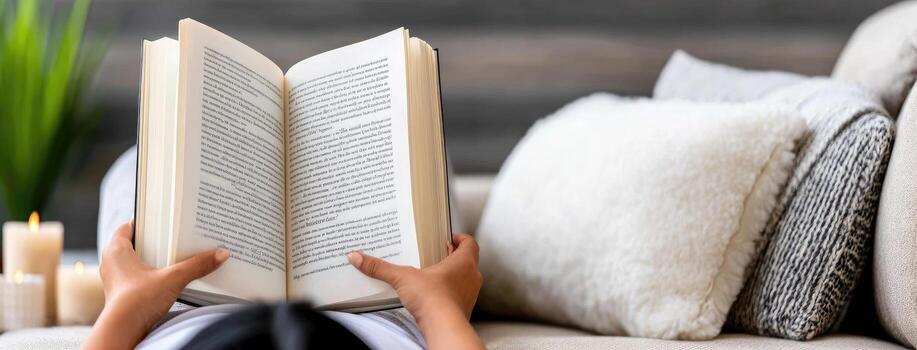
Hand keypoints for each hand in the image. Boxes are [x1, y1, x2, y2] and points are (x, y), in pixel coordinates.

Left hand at [82, 222, 228, 349]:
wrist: (123, 332)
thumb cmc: (136, 302)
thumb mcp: (173, 279)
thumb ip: (197, 265)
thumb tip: (220, 254)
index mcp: (116, 250)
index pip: (129, 226)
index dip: (146, 221)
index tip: (164, 220)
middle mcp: (112, 263)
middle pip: (135, 243)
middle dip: (154, 240)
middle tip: (175, 236)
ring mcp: (116, 280)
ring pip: (135, 261)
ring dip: (153, 259)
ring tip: (175, 256)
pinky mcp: (123, 294)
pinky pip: (137, 277)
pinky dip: (151, 275)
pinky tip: (167, 277)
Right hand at [348, 233, 484, 348]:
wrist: (443, 326)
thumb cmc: (433, 300)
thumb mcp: (403, 278)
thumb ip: (380, 268)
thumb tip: (359, 258)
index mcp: (463, 262)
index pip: (470, 243)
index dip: (461, 238)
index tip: (450, 237)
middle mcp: (471, 277)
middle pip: (468, 261)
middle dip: (454, 257)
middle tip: (439, 253)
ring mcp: (469, 294)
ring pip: (466, 279)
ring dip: (453, 276)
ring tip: (434, 274)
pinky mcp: (464, 309)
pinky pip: (460, 297)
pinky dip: (450, 294)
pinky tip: (434, 295)